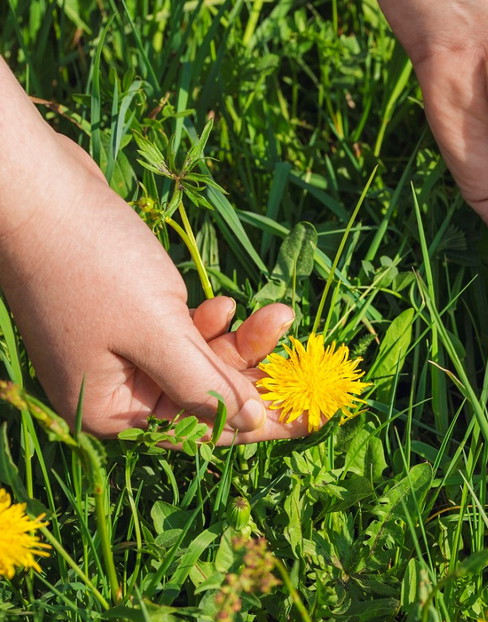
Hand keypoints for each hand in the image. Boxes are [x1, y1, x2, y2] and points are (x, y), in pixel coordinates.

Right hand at [0, 134, 306, 442]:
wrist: (38, 190)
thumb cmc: (90, 262)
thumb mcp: (156, 331)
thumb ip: (203, 383)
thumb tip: (249, 424)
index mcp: (112, 411)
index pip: (202, 431)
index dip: (261, 424)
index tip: (315, 420)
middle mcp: (116, 391)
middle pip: (206, 396)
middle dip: (257, 374)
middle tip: (308, 361)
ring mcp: (121, 354)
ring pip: (201, 360)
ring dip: (242, 340)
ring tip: (280, 313)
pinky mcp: (128, 318)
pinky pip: (184, 333)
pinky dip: (211, 321)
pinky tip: (229, 303)